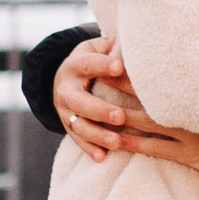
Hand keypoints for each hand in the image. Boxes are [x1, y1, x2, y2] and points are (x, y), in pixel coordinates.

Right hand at [52, 36, 133, 158]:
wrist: (64, 78)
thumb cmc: (92, 60)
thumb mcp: (97, 49)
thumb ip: (111, 47)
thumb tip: (134, 43)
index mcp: (75, 65)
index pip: (88, 64)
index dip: (102, 66)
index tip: (120, 67)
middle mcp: (66, 89)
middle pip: (80, 101)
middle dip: (100, 110)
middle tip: (121, 116)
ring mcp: (64, 110)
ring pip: (78, 125)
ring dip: (97, 135)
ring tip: (117, 142)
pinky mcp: (67, 126)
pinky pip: (77, 140)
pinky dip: (89, 149)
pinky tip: (103, 156)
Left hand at [54, 37, 198, 182]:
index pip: (165, 73)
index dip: (142, 63)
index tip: (122, 50)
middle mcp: (192, 110)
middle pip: (148, 92)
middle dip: (121, 81)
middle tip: (97, 69)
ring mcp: (189, 133)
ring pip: (145, 121)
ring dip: (118, 112)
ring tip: (93, 103)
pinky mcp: (189, 154)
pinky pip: (154, 148)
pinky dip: (132, 143)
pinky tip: (114, 140)